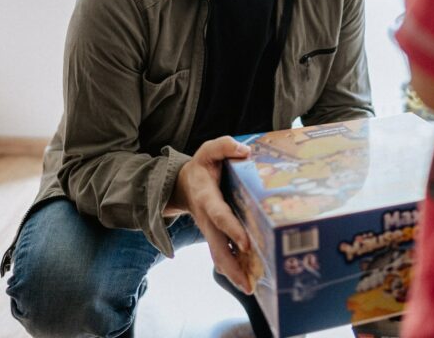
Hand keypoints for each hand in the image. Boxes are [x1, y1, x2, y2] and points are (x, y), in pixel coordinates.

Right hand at [168, 136, 253, 292]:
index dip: (231, 229)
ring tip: (252, 289)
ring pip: (218, 257)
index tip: (245, 243)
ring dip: (233, 274)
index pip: (220, 215)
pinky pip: (223, 255)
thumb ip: (224, 146)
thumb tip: (245, 151)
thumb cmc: (202, 166)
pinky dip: (234, 269)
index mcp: (206, 198)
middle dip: (232, 267)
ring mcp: (210, 230)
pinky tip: (250, 279)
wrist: (181, 184)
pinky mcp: (215, 236)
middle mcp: (207, 219)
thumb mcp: (209, 150)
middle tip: (248, 284)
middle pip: (217, 248)